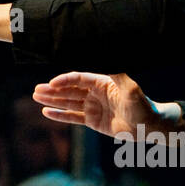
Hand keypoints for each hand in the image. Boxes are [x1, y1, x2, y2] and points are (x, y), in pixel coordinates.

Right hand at [32, 71, 180, 138]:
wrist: (148, 126)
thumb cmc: (142, 106)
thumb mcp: (131, 89)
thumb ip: (118, 74)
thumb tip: (110, 58)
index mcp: (102, 82)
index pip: (78, 79)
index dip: (64, 80)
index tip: (52, 84)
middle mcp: (95, 93)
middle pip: (69, 89)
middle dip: (53, 89)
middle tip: (36, 90)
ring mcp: (93, 107)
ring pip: (68, 102)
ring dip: (52, 100)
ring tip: (36, 97)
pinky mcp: (92, 121)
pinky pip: (73, 117)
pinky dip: (60, 115)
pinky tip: (46, 112)